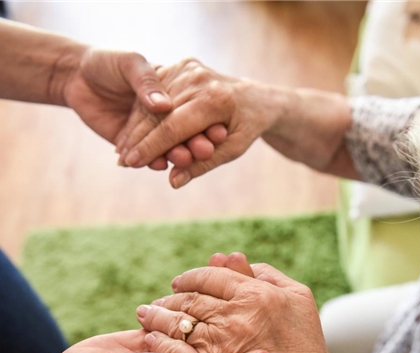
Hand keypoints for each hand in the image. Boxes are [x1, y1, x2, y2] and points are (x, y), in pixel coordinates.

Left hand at [62, 49, 224, 169]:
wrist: (75, 77)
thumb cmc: (106, 62)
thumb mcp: (130, 63)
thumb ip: (147, 82)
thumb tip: (163, 106)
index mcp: (173, 93)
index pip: (191, 111)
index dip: (204, 122)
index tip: (217, 131)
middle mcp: (166, 114)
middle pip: (184, 132)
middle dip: (195, 142)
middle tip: (206, 150)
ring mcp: (152, 132)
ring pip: (170, 146)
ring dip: (179, 154)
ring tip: (184, 159)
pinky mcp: (136, 147)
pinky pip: (149, 157)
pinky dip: (154, 161)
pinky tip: (160, 164)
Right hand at [114, 59, 352, 187]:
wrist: (259, 98)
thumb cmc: (248, 127)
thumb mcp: (232, 150)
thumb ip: (203, 165)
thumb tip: (174, 182)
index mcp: (215, 100)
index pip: (173, 128)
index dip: (150, 147)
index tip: (131, 163)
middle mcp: (201, 80)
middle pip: (159, 114)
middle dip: (138, 139)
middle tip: (122, 160)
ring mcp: (191, 68)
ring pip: (154, 102)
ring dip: (136, 126)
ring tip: (123, 150)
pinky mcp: (185, 64)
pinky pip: (157, 91)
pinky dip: (144, 111)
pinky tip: (132, 131)